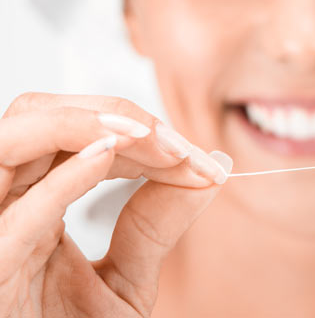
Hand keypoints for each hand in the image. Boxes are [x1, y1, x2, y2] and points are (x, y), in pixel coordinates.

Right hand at [0, 93, 231, 316]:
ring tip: (150, 137)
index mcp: (32, 206)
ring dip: (85, 124)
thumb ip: (159, 221)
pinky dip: (63, 178)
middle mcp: (5, 210)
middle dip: (111, 114)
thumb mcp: (127, 278)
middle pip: (35, 119)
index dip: (138, 130)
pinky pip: (16, 218)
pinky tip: (111, 152)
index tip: (196, 157)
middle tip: (177, 143)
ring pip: (11, 142)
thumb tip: (215, 164)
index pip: (73, 134)